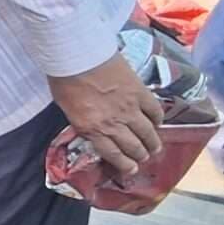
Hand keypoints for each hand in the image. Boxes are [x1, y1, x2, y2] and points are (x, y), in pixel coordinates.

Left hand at [48, 54, 164, 175]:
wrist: (77, 55)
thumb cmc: (65, 80)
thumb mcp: (68, 108)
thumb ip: (83, 121)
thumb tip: (93, 128)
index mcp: (92, 129)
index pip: (113, 154)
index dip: (124, 165)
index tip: (131, 170)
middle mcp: (113, 124)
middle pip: (133, 146)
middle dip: (140, 156)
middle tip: (144, 158)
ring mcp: (129, 108)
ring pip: (147, 132)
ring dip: (153, 142)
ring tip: (155, 148)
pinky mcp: (139, 92)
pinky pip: (154, 110)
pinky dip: (158, 119)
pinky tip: (158, 122)